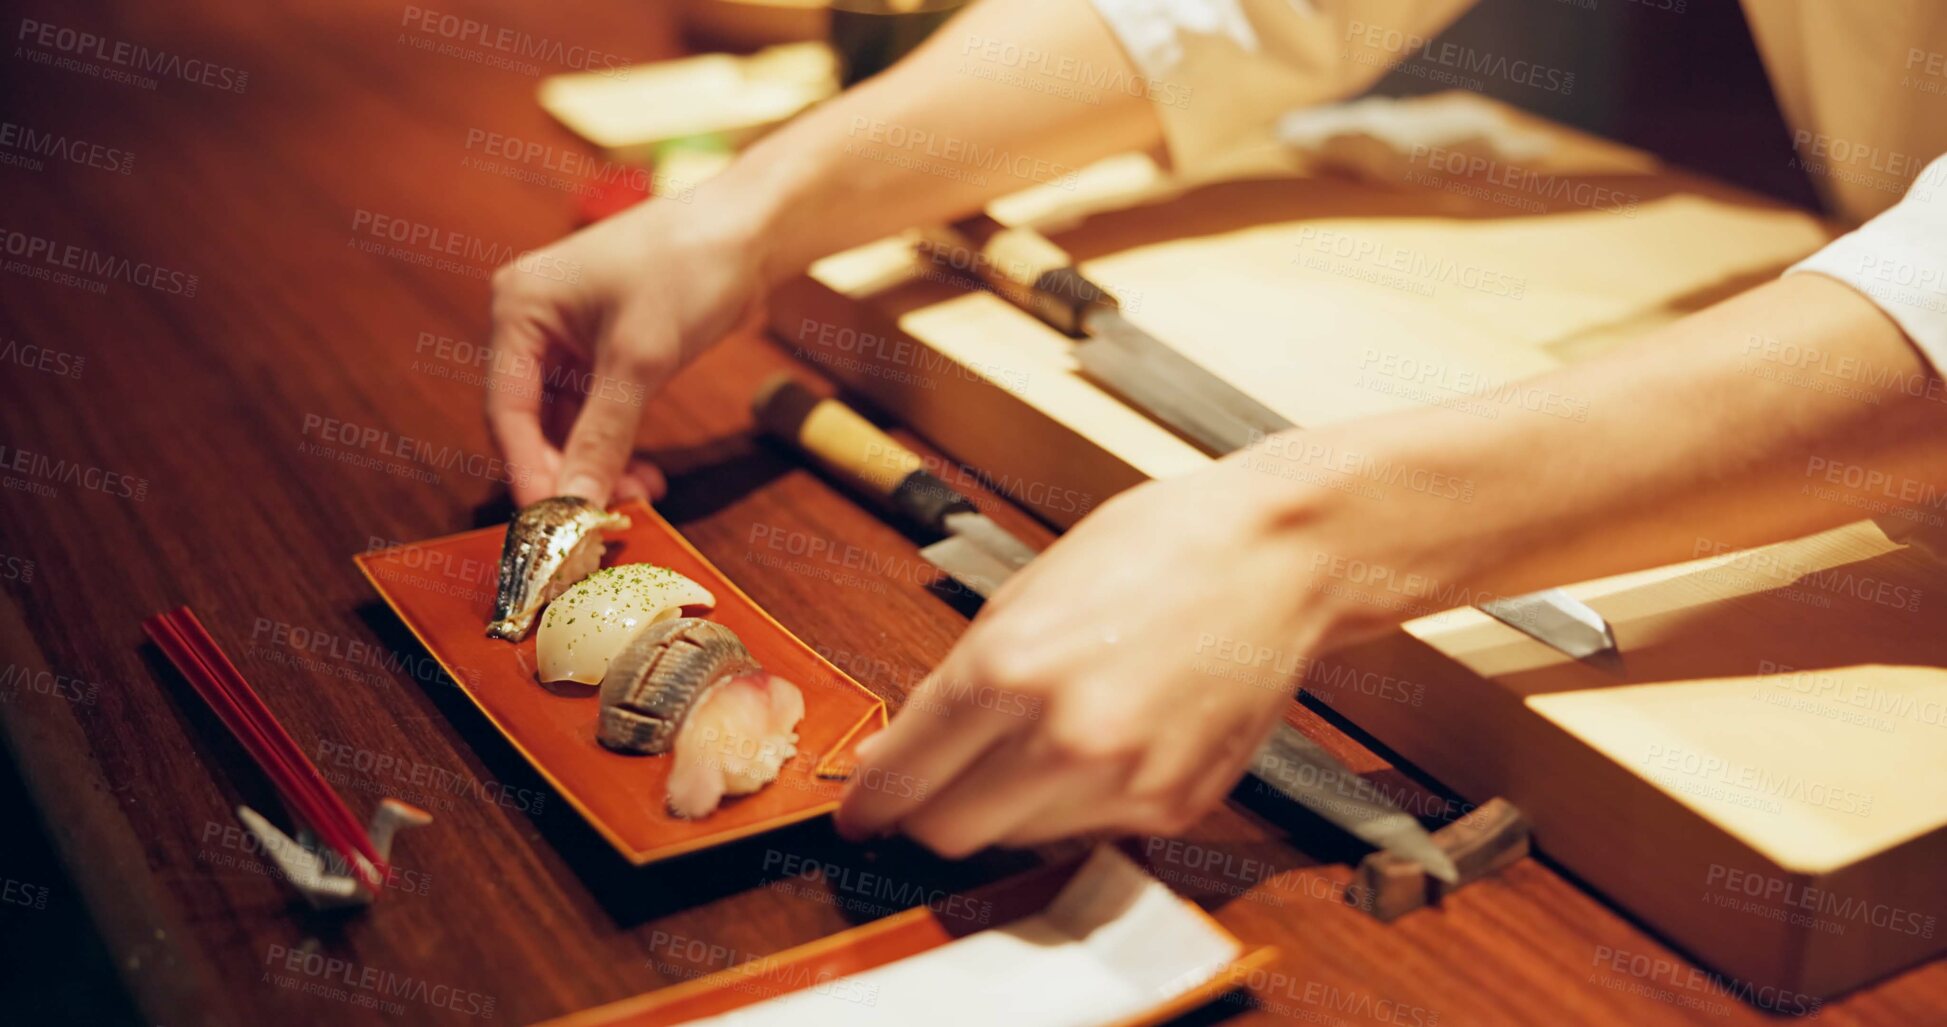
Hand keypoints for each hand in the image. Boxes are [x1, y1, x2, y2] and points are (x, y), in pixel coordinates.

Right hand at [486, 198, 766, 504]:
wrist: (749, 228)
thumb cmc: (689, 267)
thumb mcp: (641, 358)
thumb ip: (603, 435)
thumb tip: (576, 503)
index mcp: (518, 307)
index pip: (506, 409)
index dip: (526, 471)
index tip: (553, 526)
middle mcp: (532, 321)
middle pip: (531, 421)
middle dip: (569, 470)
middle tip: (604, 519)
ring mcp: (568, 335)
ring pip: (567, 422)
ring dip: (597, 464)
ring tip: (639, 498)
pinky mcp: (605, 348)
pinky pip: (596, 411)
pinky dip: (616, 444)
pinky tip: (645, 476)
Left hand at [834, 460, 1379, 855]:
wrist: (1276, 554)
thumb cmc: (1154, 549)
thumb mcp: (1022, 596)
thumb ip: (951, 688)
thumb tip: (891, 755)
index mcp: (1008, 670)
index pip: (903, 780)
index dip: (870, 803)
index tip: (860, 812)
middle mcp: (1062, 739)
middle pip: (949, 834)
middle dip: (930, 813)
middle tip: (936, 781)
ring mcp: (1124, 782)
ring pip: (1018, 841)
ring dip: (1006, 808)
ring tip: (1040, 738)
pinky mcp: (1173, 807)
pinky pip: (1089, 832)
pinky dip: (1076, 803)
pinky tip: (1100, 740)